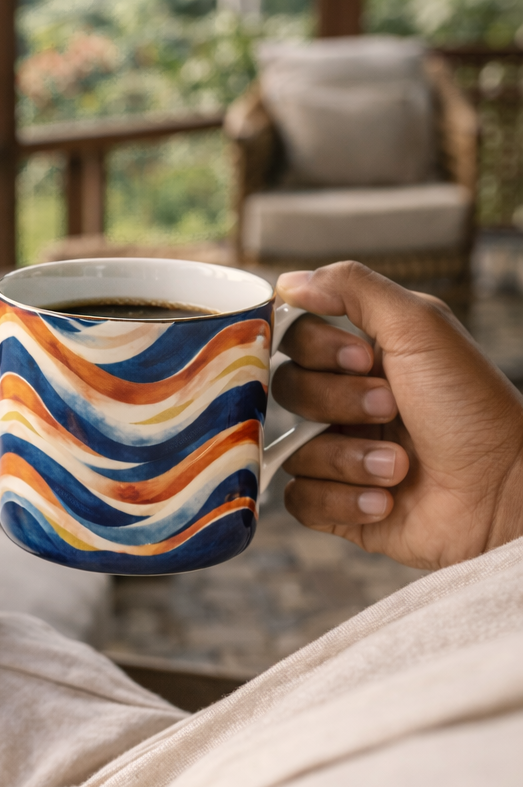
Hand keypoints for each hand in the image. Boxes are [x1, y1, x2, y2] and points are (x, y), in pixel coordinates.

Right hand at [272, 261, 522, 570]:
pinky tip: (385, 500)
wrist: (500, 491)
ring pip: (293, 450)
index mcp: (364, 357)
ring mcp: (341, 455)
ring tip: (399, 466)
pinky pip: (299, 499)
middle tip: (390, 409)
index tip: (365, 359)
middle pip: (287, 392)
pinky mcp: (339, 506)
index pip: (296, 339)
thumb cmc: (470, 407)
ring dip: (349, 458)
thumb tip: (287, 281)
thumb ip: (352, 288)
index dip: (318, 350)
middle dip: (339, 403)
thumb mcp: (419, 325)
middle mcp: (347, 403)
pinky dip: (342, 501)